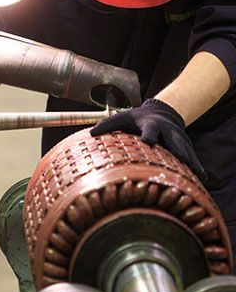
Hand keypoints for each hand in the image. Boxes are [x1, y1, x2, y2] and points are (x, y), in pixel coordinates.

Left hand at [90, 98, 206, 181]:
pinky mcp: (185, 147)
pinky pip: (192, 158)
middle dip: (176, 148)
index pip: (150, 129)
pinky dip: (197, 167)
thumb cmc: (136, 119)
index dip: (149, 134)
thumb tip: (90, 134)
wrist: (161, 112)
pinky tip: (202, 179)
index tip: (148, 141)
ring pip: (186, 150)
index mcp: (151, 124)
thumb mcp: (122, 118)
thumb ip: (107, 125)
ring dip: (190, 161)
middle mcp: (167, 131)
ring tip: (196, 173)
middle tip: (181, 159)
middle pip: (173, 140)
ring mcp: (178, 139)